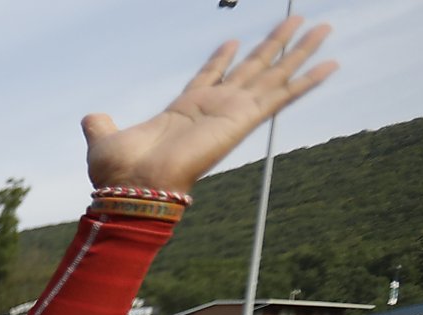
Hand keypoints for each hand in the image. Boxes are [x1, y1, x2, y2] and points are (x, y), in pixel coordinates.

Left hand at [83, 17, 334, 194]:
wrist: (133, 186)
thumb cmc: (119, 172)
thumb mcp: (105, 140)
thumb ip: (101, 126)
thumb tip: (91, 118)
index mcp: (184, 110)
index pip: (208, 77)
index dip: (219, 59)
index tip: (232, 40)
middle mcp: (213, 109)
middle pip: (251, 68)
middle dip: (273, 45)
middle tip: (296, 20)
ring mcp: (232, 111)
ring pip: (274, 73)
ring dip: (300, 50)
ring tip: (324, 26)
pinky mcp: (245, 119)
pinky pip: (283, 95)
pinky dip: (308, 80)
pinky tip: (331, 63)